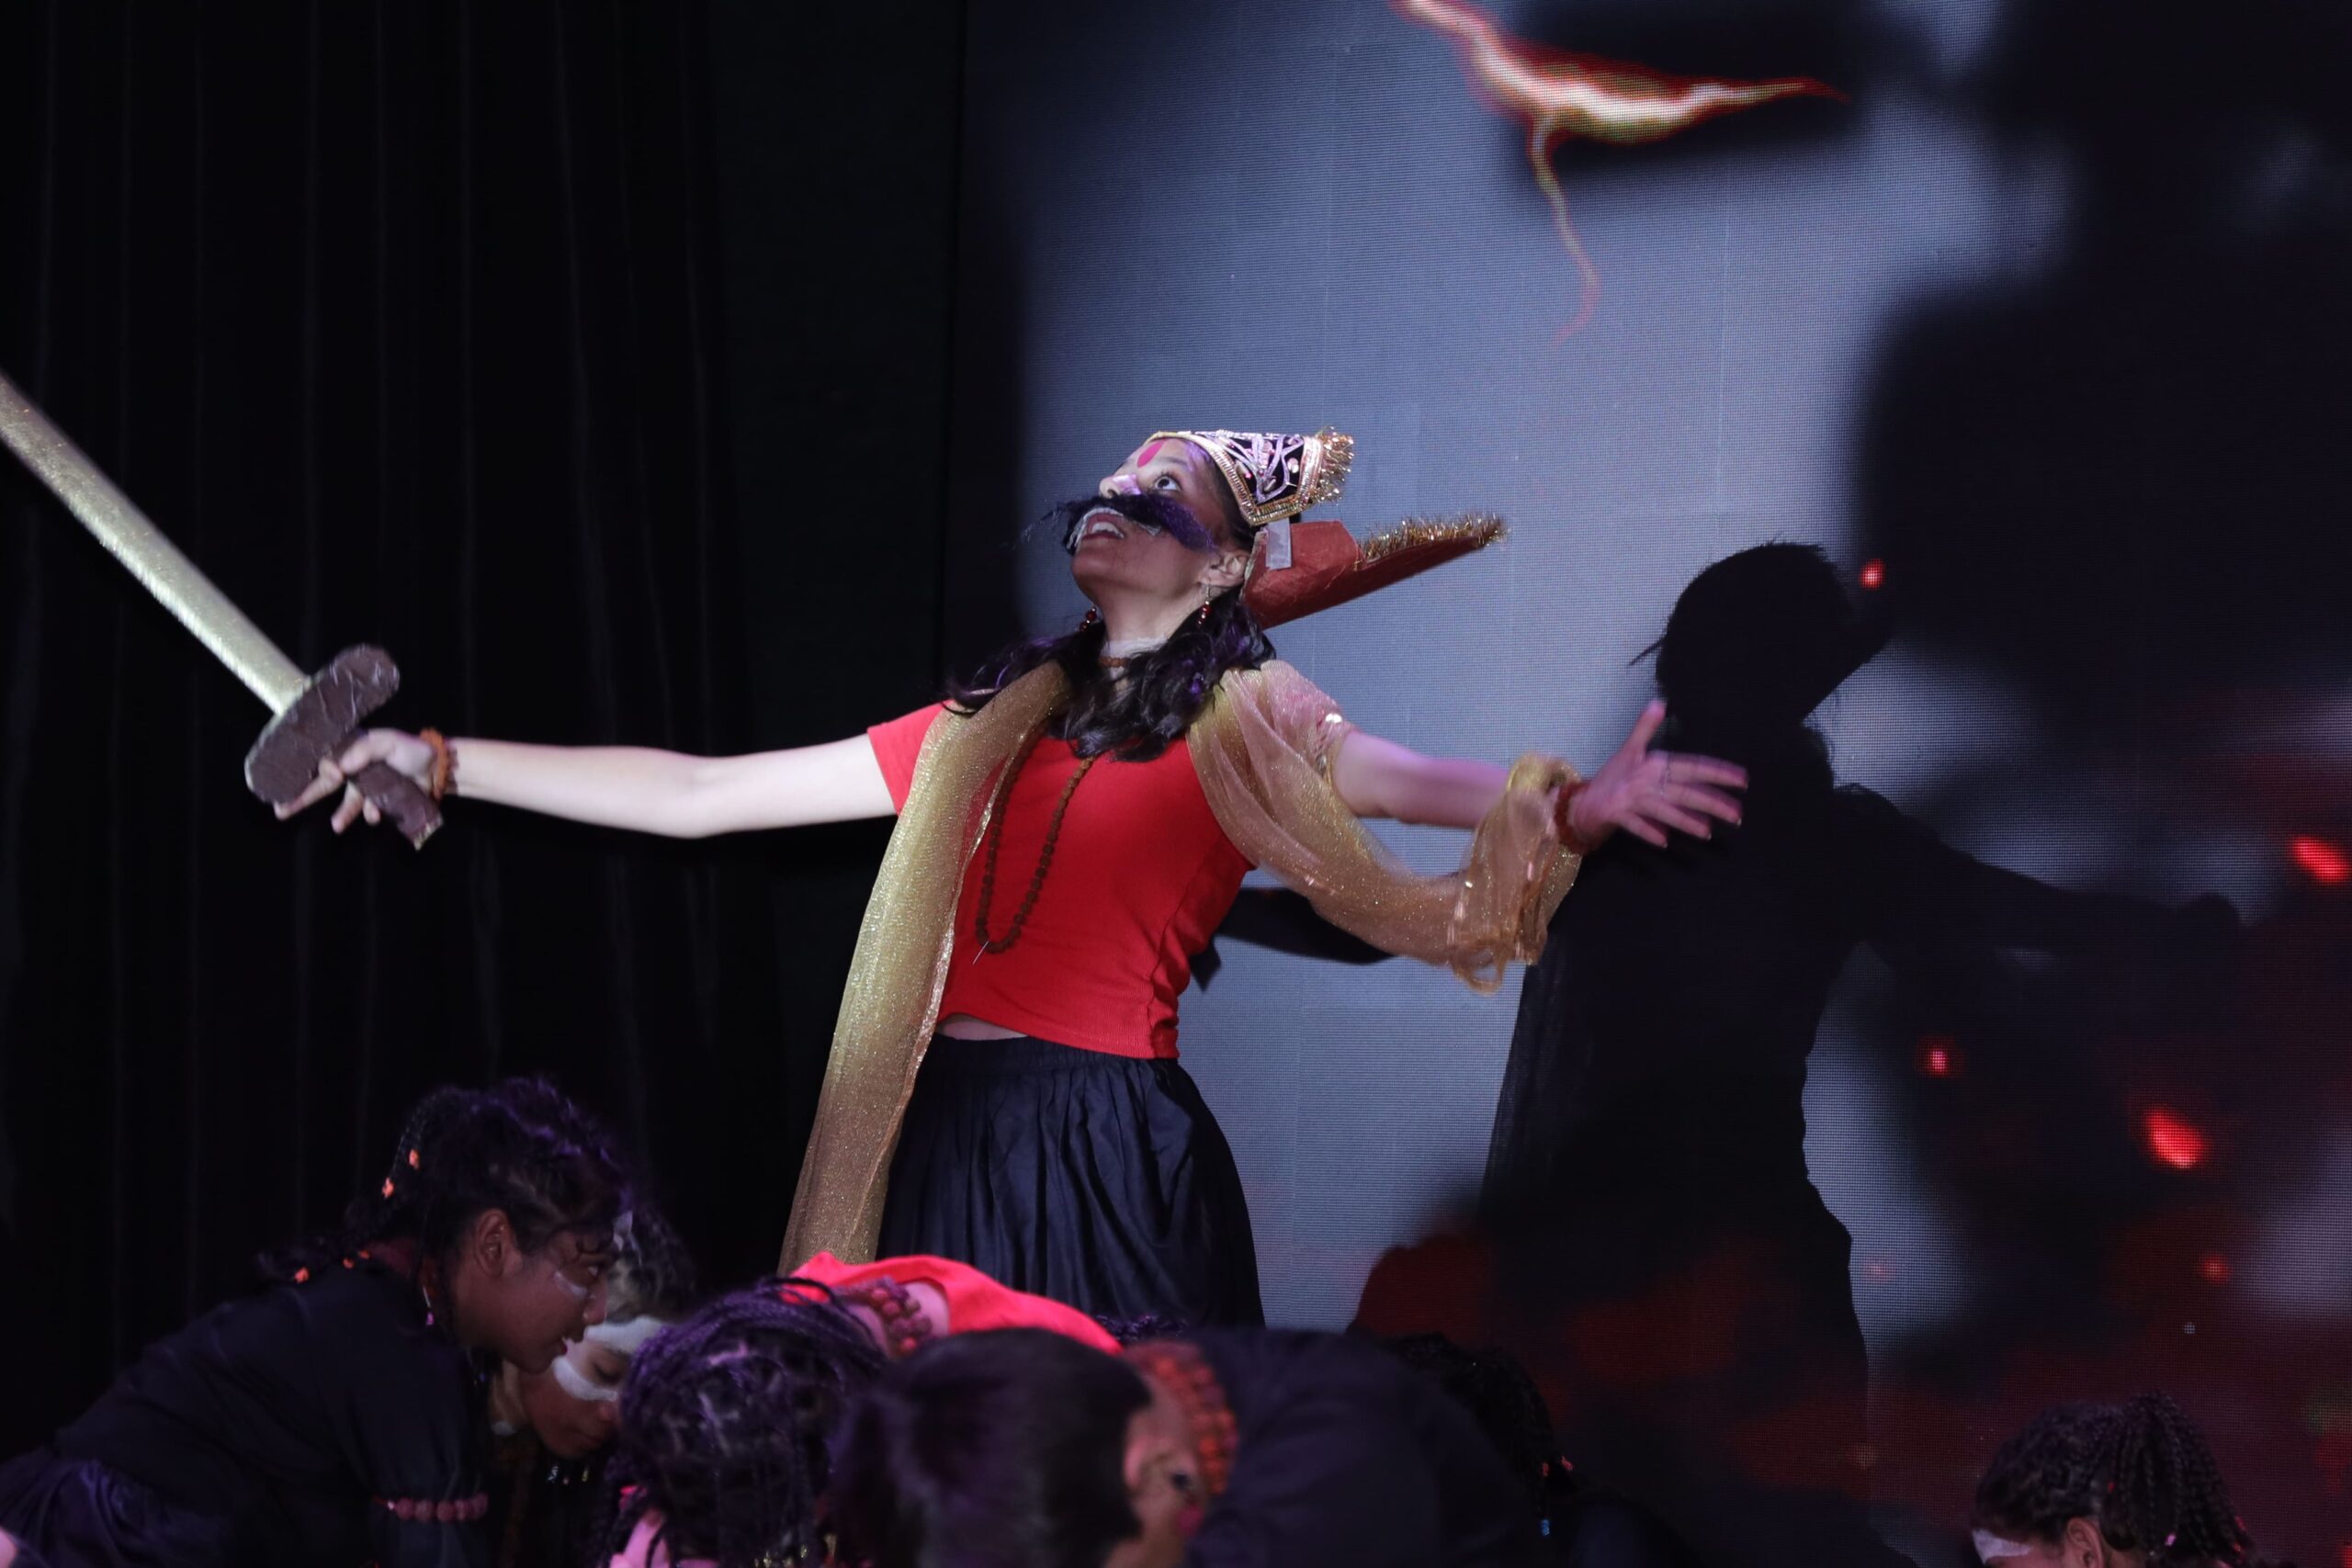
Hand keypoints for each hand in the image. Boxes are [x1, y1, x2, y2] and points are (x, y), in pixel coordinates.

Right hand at [274, 729, 436, 833]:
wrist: (438, 768)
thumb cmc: (411, 750)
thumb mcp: (388, 741)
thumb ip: (364, 751)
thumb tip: (340, 768)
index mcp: (352, 753)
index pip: (324, 764)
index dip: (314, 774)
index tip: (315, 780)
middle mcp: (354, 771)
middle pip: (323, 786)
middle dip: (301, 799)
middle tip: (280, 811)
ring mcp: (366, 788)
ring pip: (347, 804)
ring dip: (341, 815)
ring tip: (336, 826)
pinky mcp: (380, 802)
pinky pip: (369, 812)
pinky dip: (371, 814)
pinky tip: (376, 814)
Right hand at [1564, 701, 1745, 849]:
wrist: (1581, 801)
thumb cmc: (1613, 778)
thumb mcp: (1629, 749)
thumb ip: (1646, 728)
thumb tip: (1660, 702)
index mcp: (1653, 762)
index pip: (1692, 766)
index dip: (1718, 772)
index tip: (1742, 780)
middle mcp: (1644, 779)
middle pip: (1684, 791)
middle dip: (1712, 802)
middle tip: (1737, 814)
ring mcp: (1630, 798)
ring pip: (1663, 810)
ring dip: (1684, 820)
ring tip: (1707, 832)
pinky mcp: (1616, 814)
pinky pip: (1635, 825)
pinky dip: (1648, 831)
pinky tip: (1664, 842)